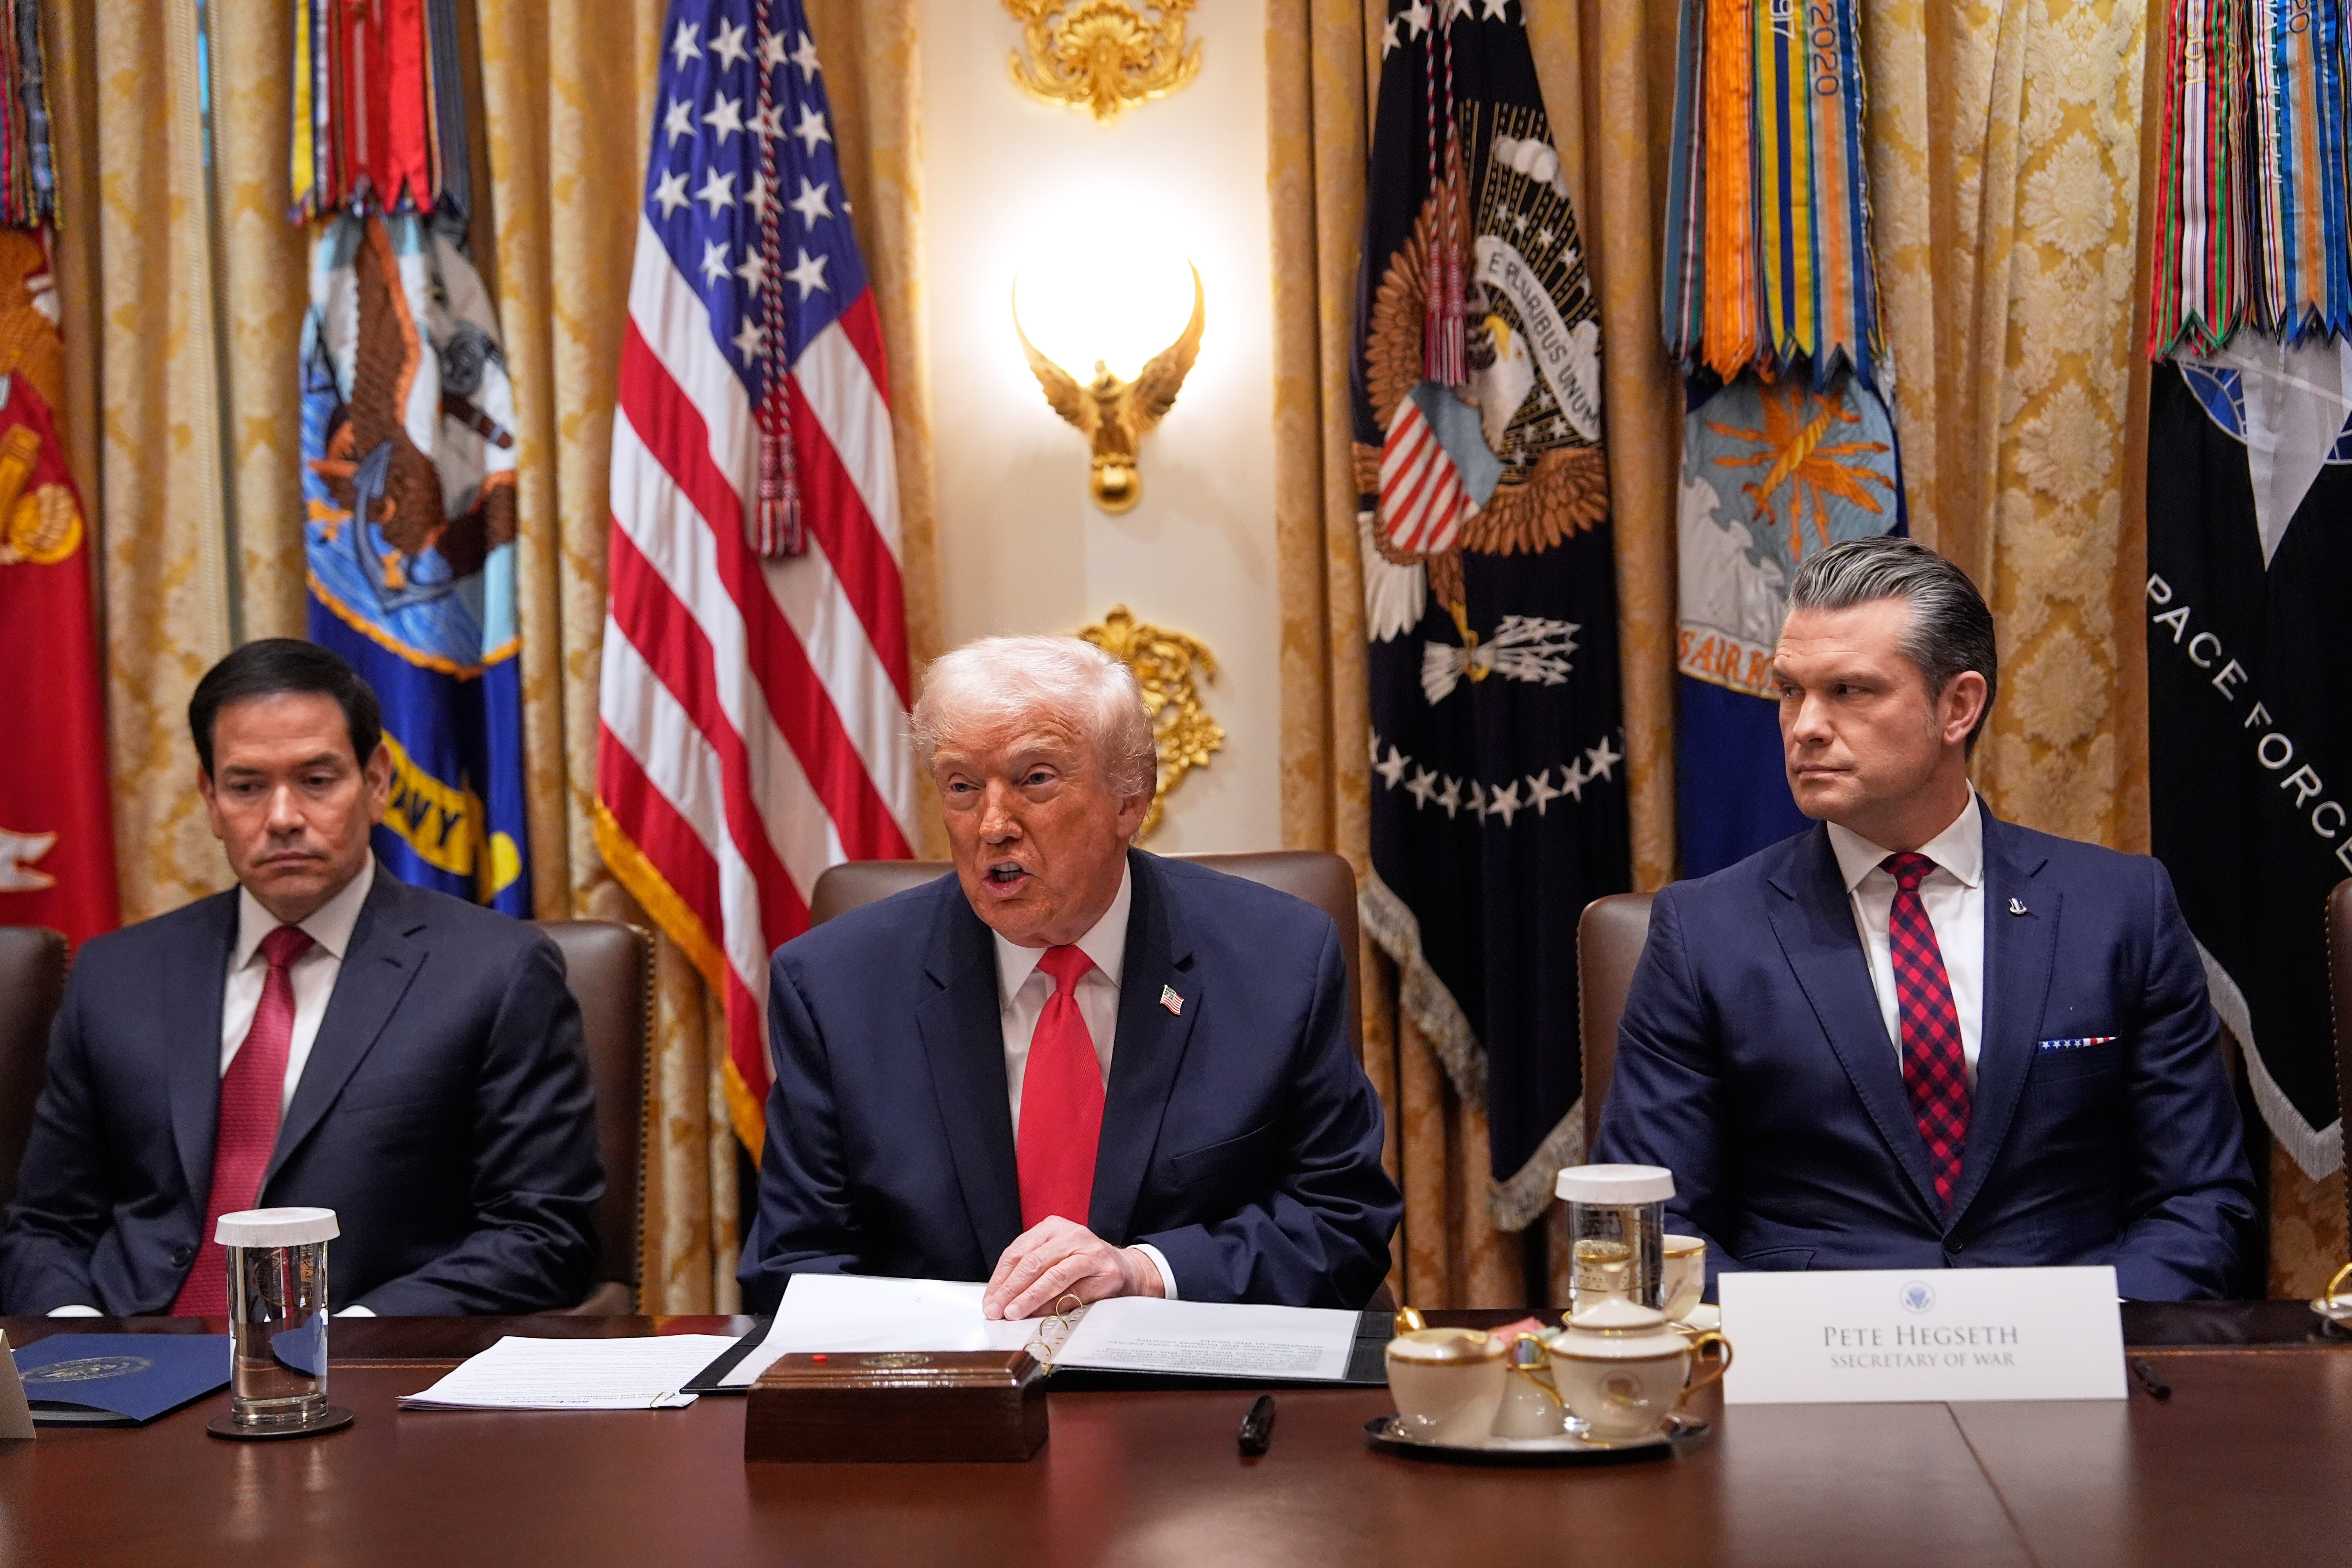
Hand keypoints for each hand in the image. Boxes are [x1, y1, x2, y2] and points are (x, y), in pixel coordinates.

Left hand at [982, 1216, 1164, 1319]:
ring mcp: (1091, 1253)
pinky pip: (1075, 1293)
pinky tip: (1041, 1316)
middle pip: (1033, 1262)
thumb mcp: (1053, 1256)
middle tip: (997, 1310)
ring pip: (1054, 1276)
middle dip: (1011, 1289)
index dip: (1000, 1278)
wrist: (1127, 1268)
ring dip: (1030, 1298)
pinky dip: (1055, 1306)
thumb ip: (1029, 1272)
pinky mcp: (1106, 1273)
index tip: (990, 1300)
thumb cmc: (1082, 1264)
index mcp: (1053, 1227)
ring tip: (1014, 1313)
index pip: (1018, 1251)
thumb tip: (1000, 1300)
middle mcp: (1072, 1235)